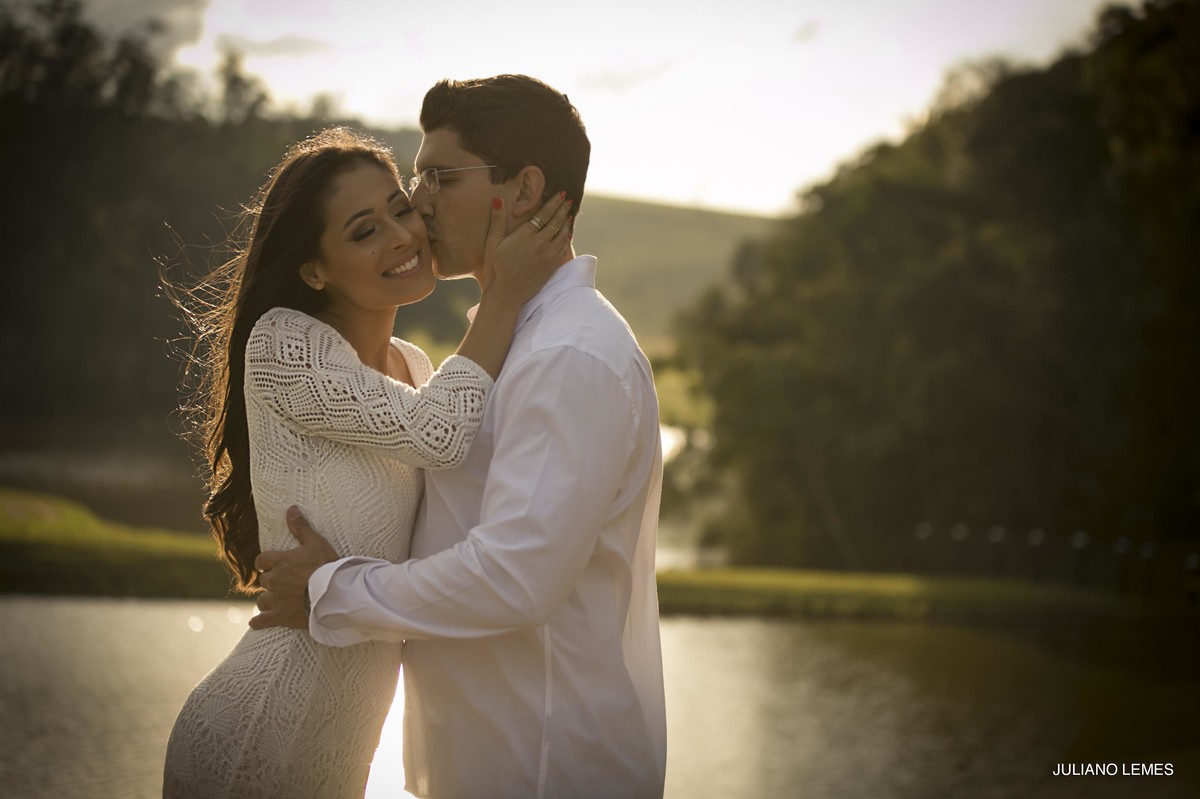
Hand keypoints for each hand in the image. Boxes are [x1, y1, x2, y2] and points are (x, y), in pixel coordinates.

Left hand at [249, 506, 337, 630]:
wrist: (332, 595)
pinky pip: (261, 620)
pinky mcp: (280, 616)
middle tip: (282, 582)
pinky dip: (258, 621)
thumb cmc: (326, 567)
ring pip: (261, 600)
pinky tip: (257, 622)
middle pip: (263, 581)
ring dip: (267, 599)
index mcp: (279, 562)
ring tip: (275, 600)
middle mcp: (273, 580)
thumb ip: (300, 527)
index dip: (266, 563)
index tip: (271, 564)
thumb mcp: (316, 543)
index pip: (261, 560)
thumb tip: (290, 508)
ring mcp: (275, 599)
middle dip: (271, 581)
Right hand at [479, 192, 572, 303]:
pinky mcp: (551, 266)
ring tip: (569, 215)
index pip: (544, 214)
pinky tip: (567, 235)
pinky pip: (563, 249)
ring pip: (562, 235)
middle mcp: (539, 243)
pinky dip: (566, 239)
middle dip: (563, 210)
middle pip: (556, 222)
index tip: (561, 194)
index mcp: (525, 234)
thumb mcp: (493, 242)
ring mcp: (547, 255)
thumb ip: (497, 220)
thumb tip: (498, 199)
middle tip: (568, 201)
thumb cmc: (496, 268)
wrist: (506, 293)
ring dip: (566, 223)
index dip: (554, 203)